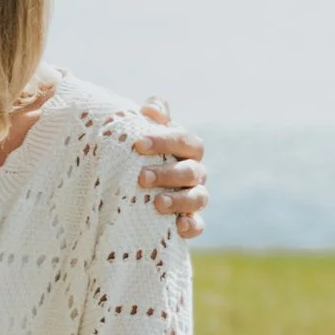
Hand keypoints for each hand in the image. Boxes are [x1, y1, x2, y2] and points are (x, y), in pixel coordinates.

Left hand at [135, 98, 206, 239]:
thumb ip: (153, 114)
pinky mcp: (189, 220)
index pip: (185, 141)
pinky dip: (192, 225)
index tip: (139, 144)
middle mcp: (195, 172)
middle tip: (142, 178)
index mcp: (186, 149)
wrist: (136, 185)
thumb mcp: (146, 131)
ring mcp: (194, 197)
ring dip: (179, 200)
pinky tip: (179, 226)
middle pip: (192, 171)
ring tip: (157, 203)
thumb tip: (152, 109)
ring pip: (198, 198)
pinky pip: (198, 225)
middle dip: (168, 174)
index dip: (165, 141)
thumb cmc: (143, 152)